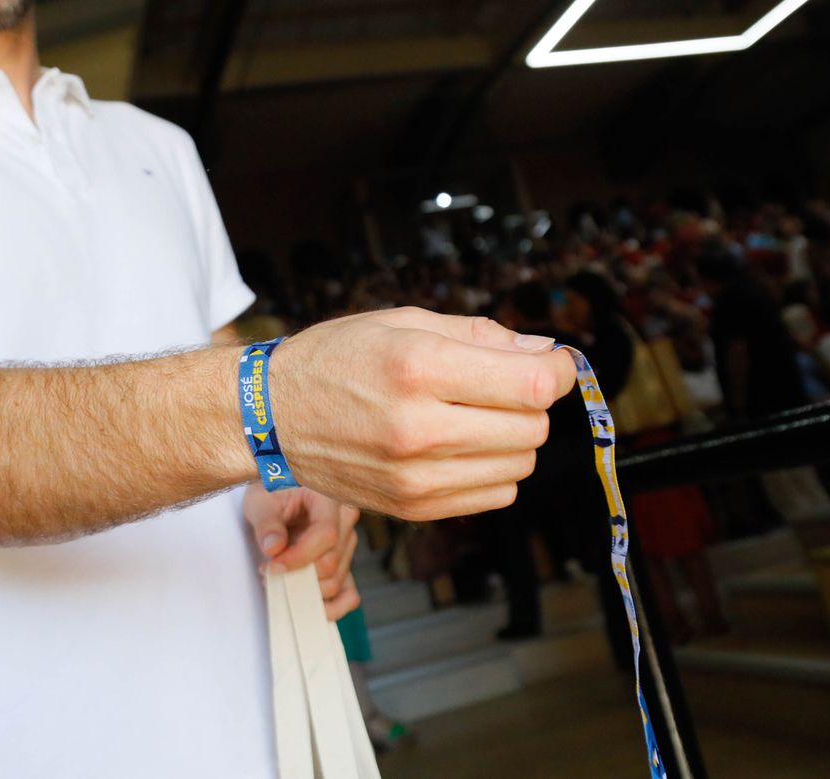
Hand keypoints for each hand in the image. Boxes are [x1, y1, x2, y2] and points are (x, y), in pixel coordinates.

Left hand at [243, 487, 360, 620]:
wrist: (279, 488)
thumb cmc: (272, 490)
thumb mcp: (261, 500)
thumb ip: (267, 522)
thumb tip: (274, 548)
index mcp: (330, 499)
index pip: (326, 535)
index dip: (300, 557)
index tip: (273, 567)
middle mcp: (346, 520)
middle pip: (331, 562)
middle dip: (299, 576)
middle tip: (268, 573)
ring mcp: (348, 543)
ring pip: (337, 580)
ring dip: (307, 590)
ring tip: (278, 579)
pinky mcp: (345, 562)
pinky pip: (350, 593)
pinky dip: (334, 607)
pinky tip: (311, 608)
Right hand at [269, 307, 574, 520]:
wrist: (271, 415)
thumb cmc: (335, 359)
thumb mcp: (404, 321)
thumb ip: (481, 336)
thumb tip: (545, 355)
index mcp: (418, 367)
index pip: (532, 384)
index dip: (557, 371)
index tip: (552, 364)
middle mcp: (418, 427)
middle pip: (532, 426)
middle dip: (528, 402)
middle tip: (497, 386)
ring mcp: (415, 476)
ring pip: (520, 464)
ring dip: (512, 438)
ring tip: (470, 416)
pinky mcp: (412, 507)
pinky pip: (496, 495)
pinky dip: (492, 469)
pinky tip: (457, 446)